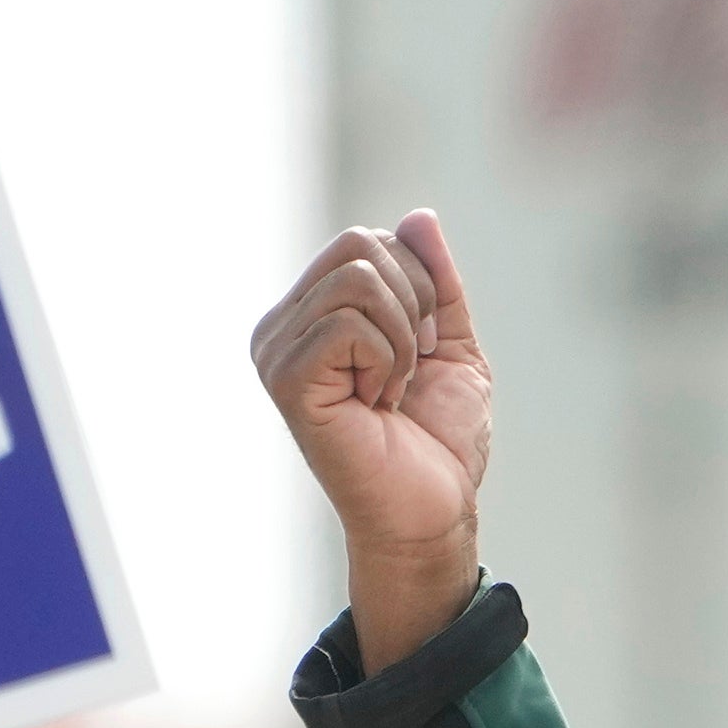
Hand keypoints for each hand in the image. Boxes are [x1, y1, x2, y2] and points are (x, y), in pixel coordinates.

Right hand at [251, 212, 493, 668]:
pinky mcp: (286, 379)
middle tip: (411, 369)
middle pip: (359, 245)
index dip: (419, 286)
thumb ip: (437, 280)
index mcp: (313, 313)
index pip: (368, 239)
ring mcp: (277, 351)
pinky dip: (388, 361)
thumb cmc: (438, 438)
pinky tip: (378, 404)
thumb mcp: (450, 343)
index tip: (422, 350)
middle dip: (414, 304)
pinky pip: (351, 324)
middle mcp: (283, 326)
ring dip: (404, 339)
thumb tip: (420, 217)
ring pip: (358, 280)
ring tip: (393, 390)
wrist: (434, 510)